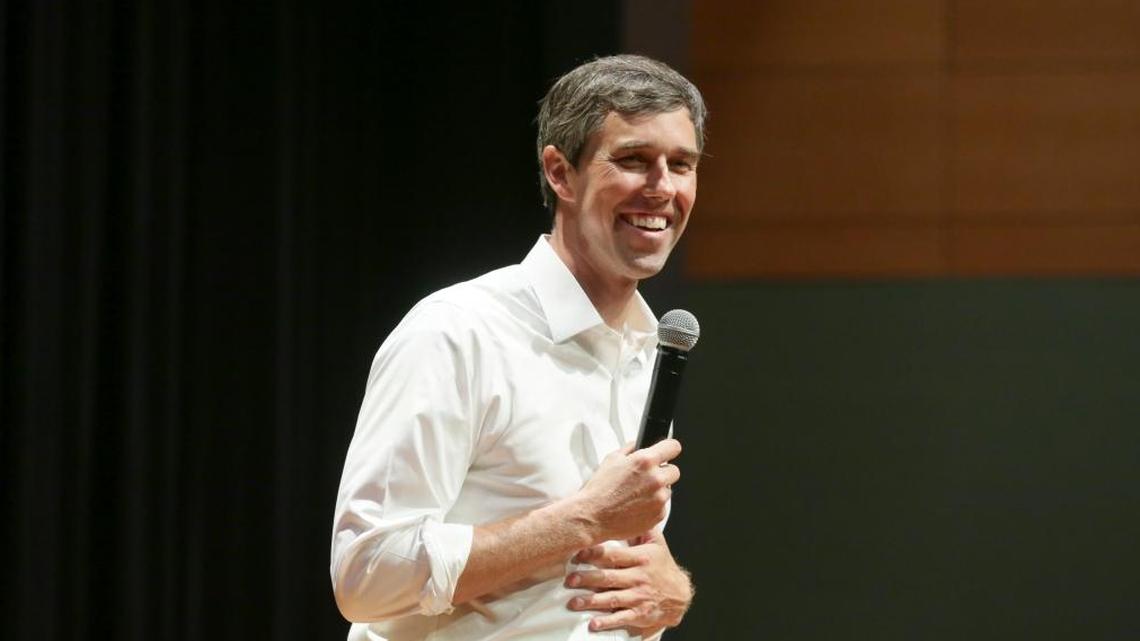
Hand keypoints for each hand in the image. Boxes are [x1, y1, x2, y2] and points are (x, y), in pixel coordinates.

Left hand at [564, 529, 692, 635]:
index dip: (595, 554)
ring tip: (573, 603)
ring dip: (591, 601)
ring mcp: (639, 596)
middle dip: (588, 578)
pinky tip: (594, 624)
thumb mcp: (657, 544)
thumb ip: (642, 527)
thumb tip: (632, 507)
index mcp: (641, 558)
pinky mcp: (640, 614)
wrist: (680, 594)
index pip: (614, 555)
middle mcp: (638, 577)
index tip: (577, 554)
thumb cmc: (662, 565)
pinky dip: (607, 622)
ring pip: (612, 598)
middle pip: (609, 577)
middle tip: (569, 579)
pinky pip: (622, 618)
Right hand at [575, 440, 680, 542]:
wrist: (593, 516)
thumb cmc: (599, 489)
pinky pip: (662, 507)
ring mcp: (659, 499)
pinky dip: (653, 507)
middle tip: (648, 478)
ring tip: (637, 495)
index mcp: (645, 461)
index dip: (669, 449)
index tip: (668, 452)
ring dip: (657, 491)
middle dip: (663, 473)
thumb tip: (638, 445)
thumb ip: (630, 449)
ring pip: (668, 490)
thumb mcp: (612, 459)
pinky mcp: (658, 515)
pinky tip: (637, 507)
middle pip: (674, 471)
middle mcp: (656, 479)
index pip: (673, 447)